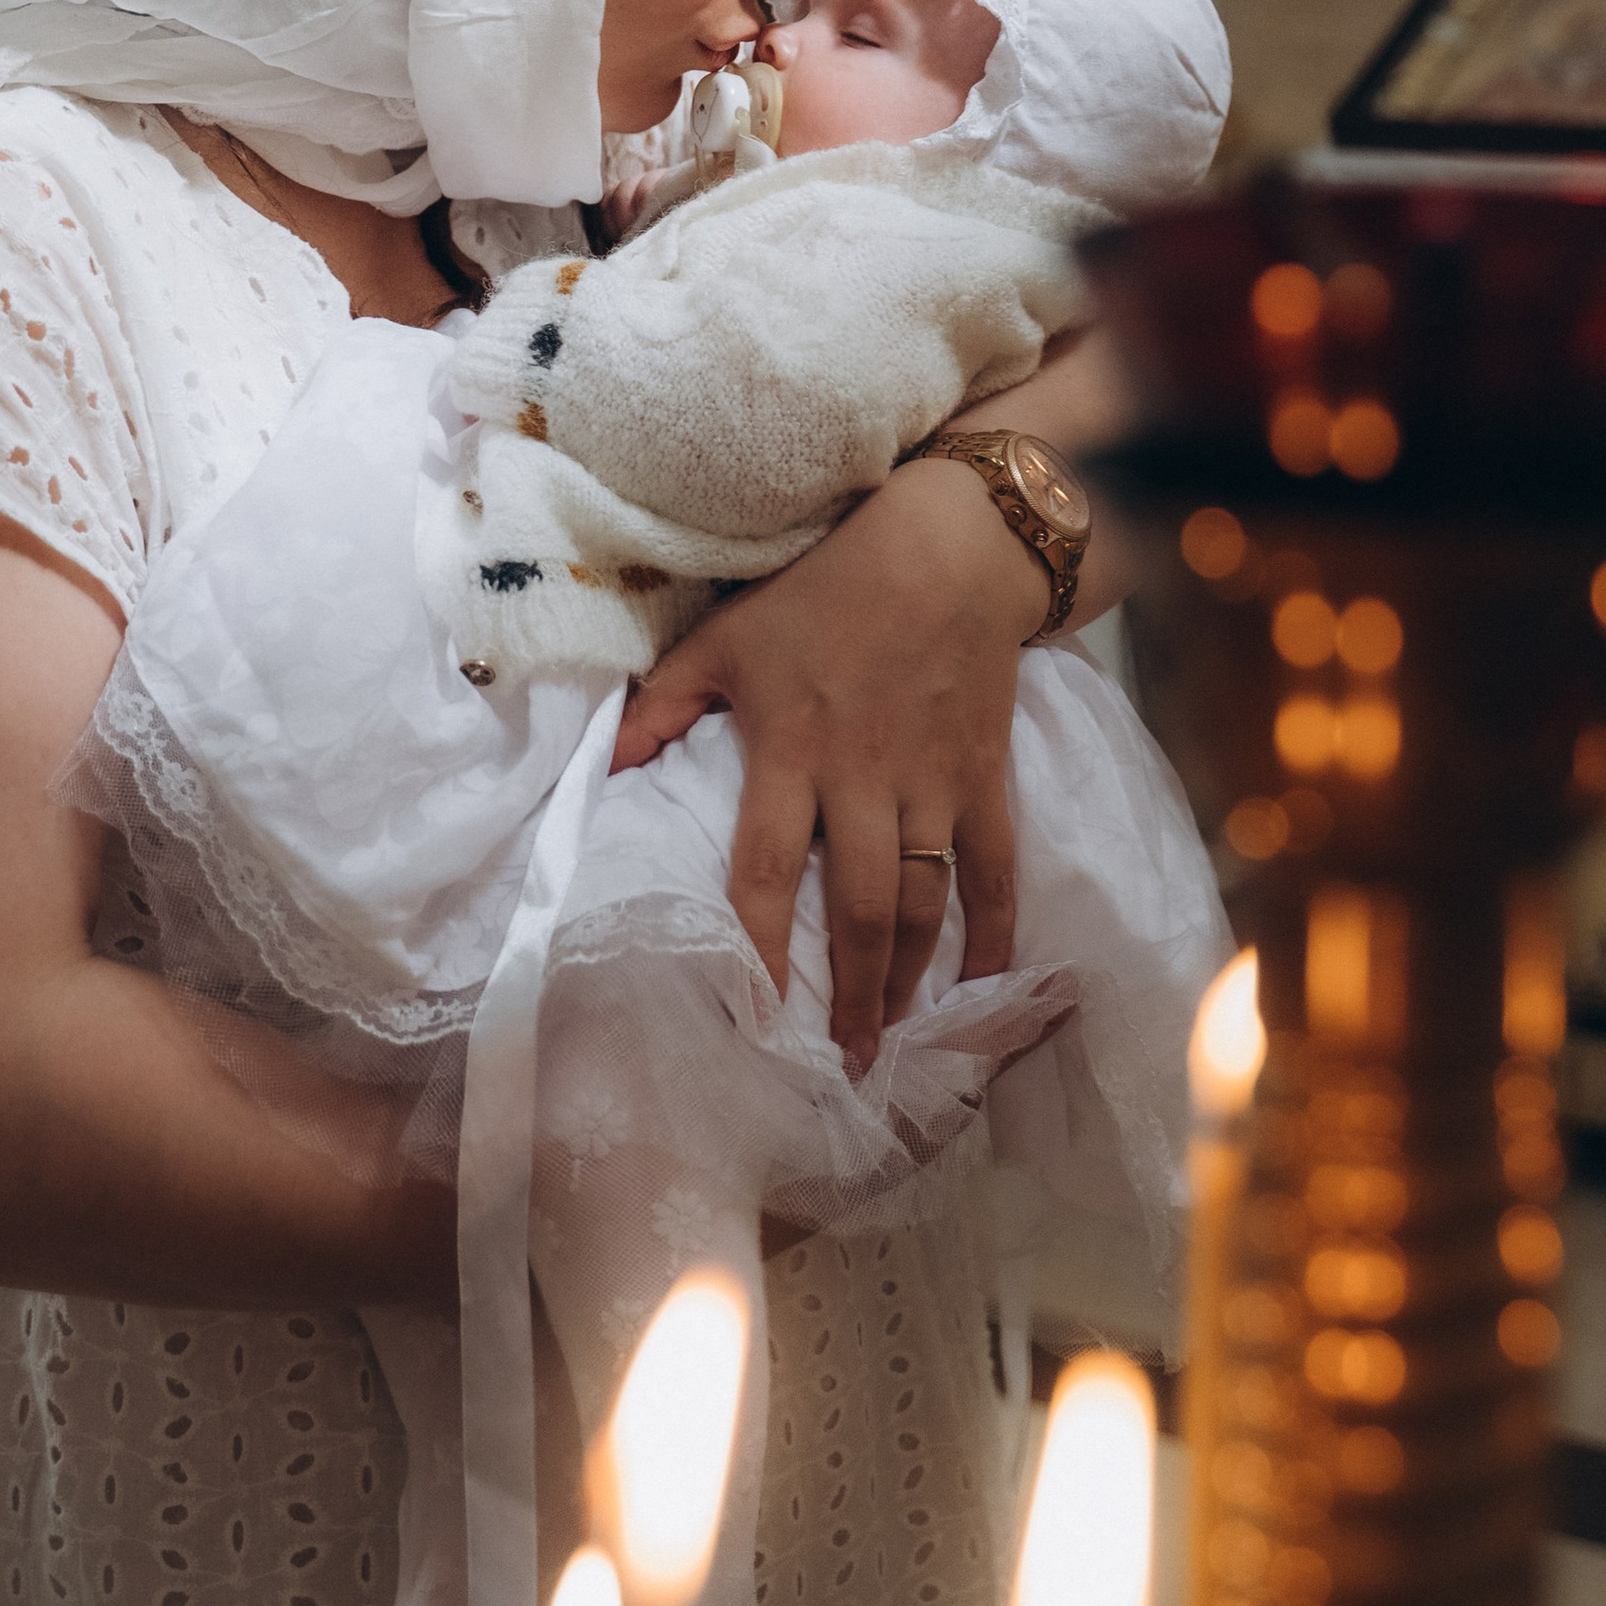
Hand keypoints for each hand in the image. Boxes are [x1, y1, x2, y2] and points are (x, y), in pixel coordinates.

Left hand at [612, 456, 1047, 1071]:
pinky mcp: (985, 774)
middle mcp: (864, 778)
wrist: (948, 546)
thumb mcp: (727, 636)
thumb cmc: (825, 589)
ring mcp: (932, 780)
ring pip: (925, 900)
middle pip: (859, 906)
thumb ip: (664, 706)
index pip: (766, 868)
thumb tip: (609, 772)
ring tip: (895, 1036)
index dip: (762, 946)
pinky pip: (996, 865)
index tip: (756, 1013)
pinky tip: (985, 981)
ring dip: (911, 975)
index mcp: (792, 750)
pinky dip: (997, 928)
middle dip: (853, 991)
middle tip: (846, 1059)